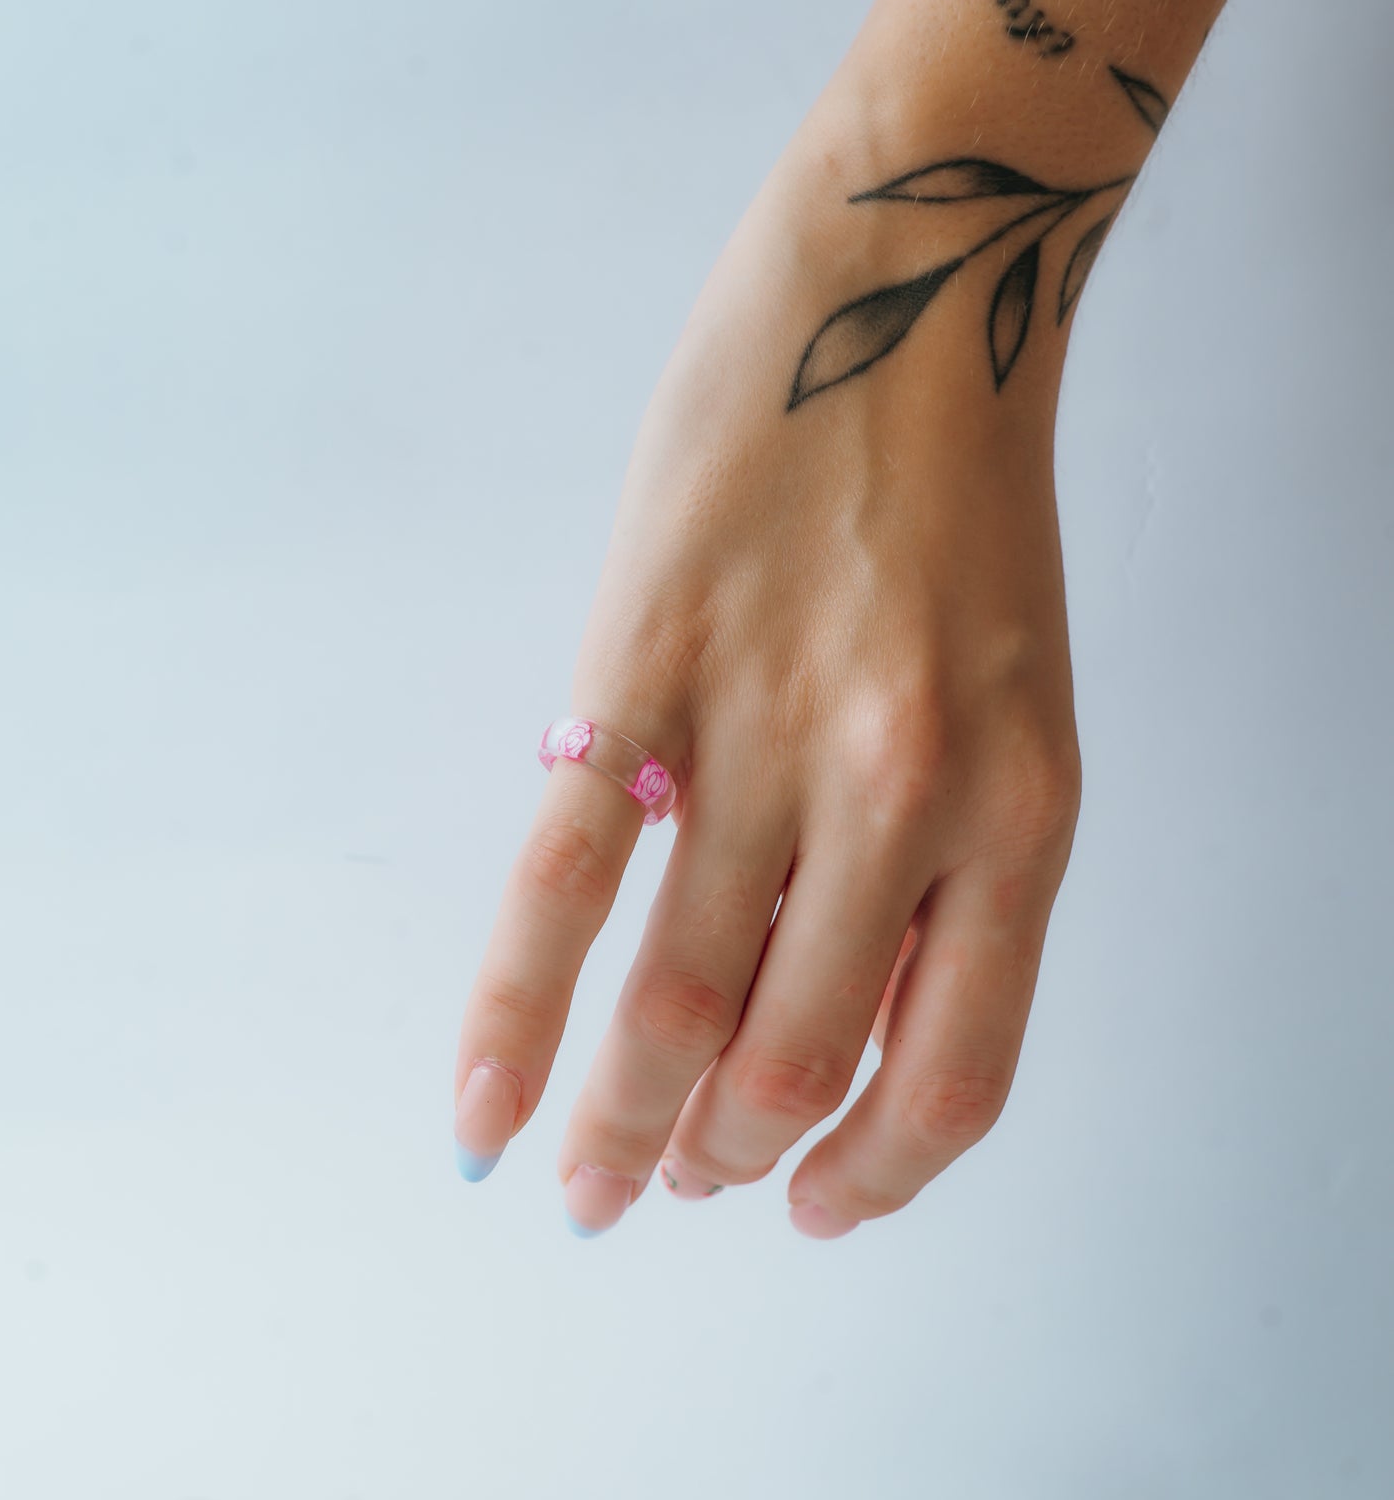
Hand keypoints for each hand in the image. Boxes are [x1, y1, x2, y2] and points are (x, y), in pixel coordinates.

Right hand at [452, 80, 1082, 1237]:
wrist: (910, 295)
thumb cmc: (964, 506)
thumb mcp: (1014, 705)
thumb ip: (944, 866)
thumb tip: (842, 1024)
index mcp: (1021, 814)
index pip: (952, 1077)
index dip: (873, 1175)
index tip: (813, 1204)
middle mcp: (904, 798)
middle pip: (798, 1061)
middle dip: (727, 1156)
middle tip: (675, 1179)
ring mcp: (766, 733)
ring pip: (675, 998)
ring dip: (621, 1124)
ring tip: (584, 1184)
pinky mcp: (645, 666)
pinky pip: (562, 882)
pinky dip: (510, 1014)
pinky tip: (479, 1105)